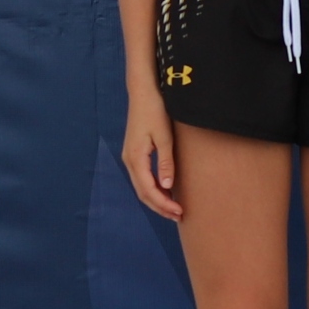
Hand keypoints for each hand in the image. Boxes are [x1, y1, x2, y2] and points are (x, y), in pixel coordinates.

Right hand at [124, 91, 180, 219]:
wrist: (143, 92)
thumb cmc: (155, 111)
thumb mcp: (164, 136)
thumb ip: (165, 162)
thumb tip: (167, 186)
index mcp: (135, 158)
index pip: (149, 190)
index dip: (164, 204)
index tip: (179, 211)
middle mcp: (129, 160)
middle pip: (143, 193)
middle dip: (160, 207)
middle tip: (179, 216)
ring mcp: (130, 157)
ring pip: (141, 187)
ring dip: (156, 199)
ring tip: (173, 209)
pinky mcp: (134, 153)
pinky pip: (142, 178)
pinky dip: (153, 189)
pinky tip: (166, 191)